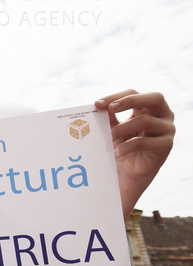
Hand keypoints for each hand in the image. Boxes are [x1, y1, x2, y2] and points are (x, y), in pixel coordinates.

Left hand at [94, 91, 173, 217]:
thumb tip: (98, 105)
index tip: (97, 104)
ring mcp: (168, 129)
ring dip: (123, 128)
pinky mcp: (166, 145)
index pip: (134, 93)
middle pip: (154, 98)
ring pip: (146, 120)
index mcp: (149, 106)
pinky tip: (117, 151)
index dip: (116, 96)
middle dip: (130, 101)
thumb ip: (109, 116)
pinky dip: (127, 146)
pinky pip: (145, 141)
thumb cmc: (122, 146)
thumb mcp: (114, 128)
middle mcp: (163, 114)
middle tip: (110, 108)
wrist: (128, 172)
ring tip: (110, 138)